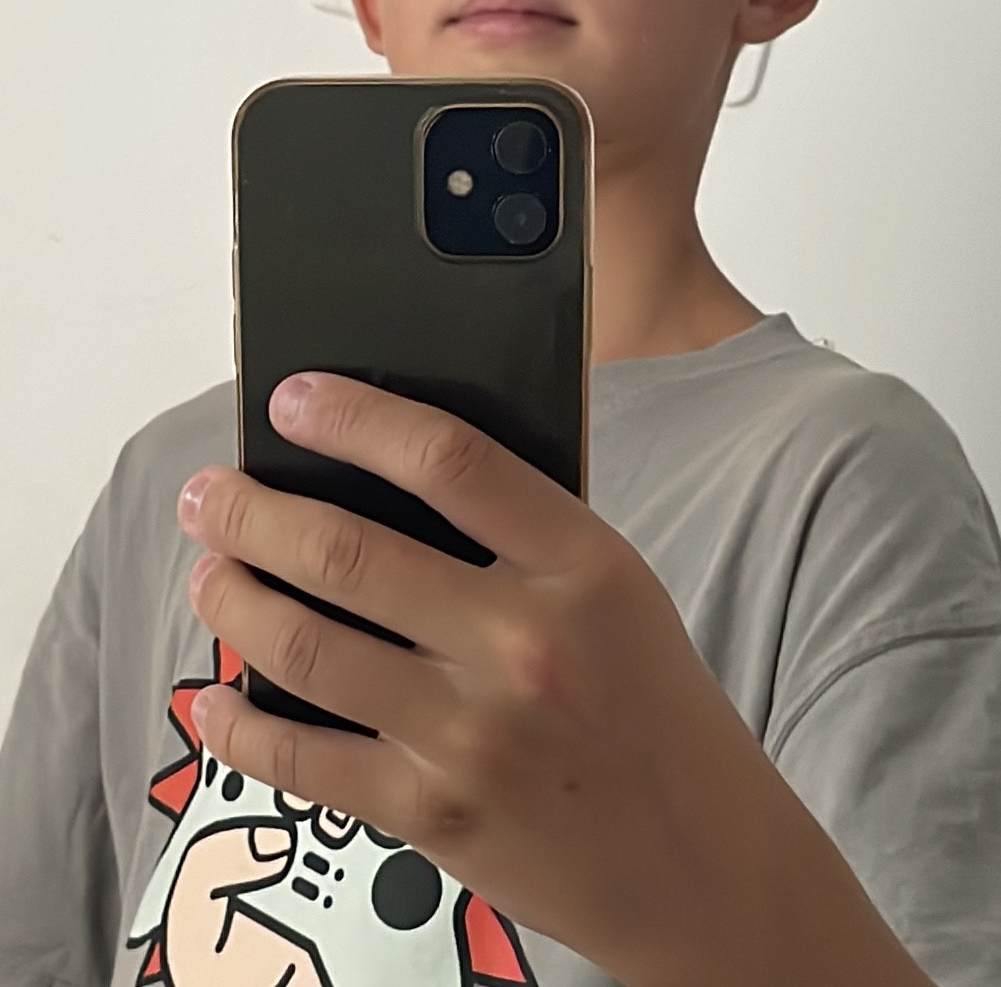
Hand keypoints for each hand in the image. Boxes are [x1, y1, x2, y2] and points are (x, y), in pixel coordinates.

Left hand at [178, 373, 922, 986]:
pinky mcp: (433, 814)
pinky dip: (240, 725)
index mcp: (580, 565)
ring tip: (209, 572)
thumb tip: (372, 477)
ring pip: (303, 645)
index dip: (353, 417)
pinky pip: (304, 760)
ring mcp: (471, 735)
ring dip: (231, 598)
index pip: (447, 459)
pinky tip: (216, 699)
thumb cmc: (650, 702)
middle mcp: (522, 644)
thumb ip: (515, 532)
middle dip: (249, 512)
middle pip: (345, 551)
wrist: (700, 857)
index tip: (292, 399)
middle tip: (208, 493)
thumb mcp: (613, 586)